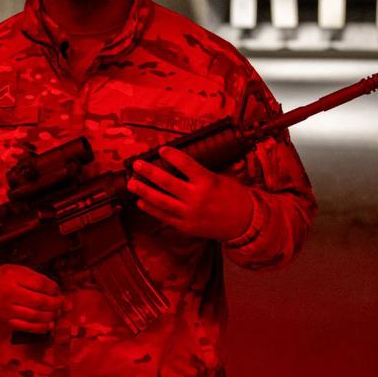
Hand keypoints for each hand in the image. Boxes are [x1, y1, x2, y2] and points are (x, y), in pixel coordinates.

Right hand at [0, 264, 65, 332]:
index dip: (54, 288)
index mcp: (14, 278)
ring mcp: (7, 310)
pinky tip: (48, 326)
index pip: (40, 284)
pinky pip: (26, 327)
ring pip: (34, 316)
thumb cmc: (3, 277)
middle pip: (40, 302)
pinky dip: (40, 328)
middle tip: (63, 303)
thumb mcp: (17, 270)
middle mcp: (10, 294)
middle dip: (56, 304)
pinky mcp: (5, 322)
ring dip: (50, 316)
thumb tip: (56, 290)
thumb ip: (36, 278)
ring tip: (57, 313)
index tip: (58, 290)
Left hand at [127, 146, 253, 240]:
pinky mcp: (186, 226)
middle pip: (167, 182)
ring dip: (144, 191)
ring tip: (132, 184)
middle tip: (137, 165)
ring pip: (161, 201)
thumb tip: (184, 164)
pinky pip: (165, 217)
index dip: (171, 155)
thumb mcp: (223, 179)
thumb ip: (203, 173)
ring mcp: (189, 214)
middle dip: (149, 172)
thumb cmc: (236, 198)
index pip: (185, 164)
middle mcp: (196, 197)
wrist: (245, 223)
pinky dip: (152, 209)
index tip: (161, 149)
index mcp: (207, 181)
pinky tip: (142, 202)